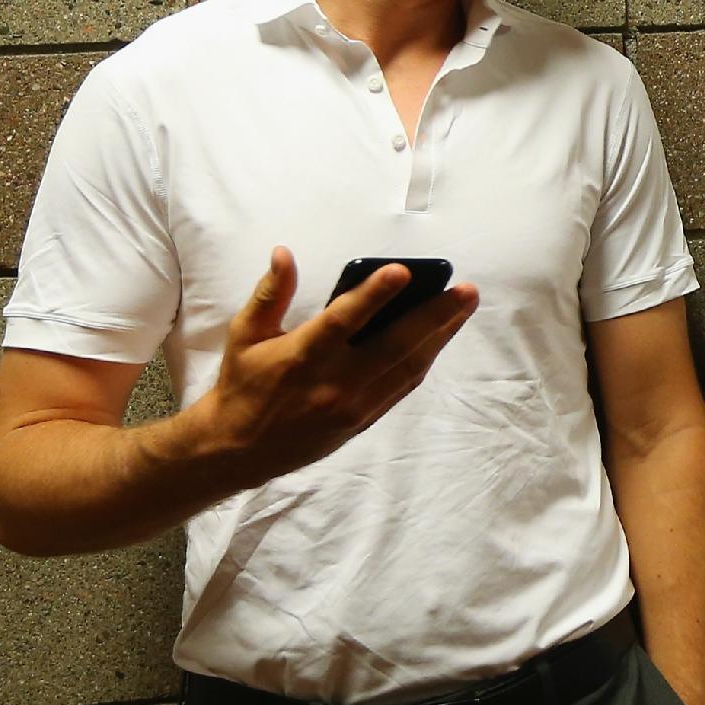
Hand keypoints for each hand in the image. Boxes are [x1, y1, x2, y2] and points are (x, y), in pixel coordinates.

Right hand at [191, 248, 478, 488]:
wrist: (237, 451)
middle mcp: (333, 384)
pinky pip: (402, 386)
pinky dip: (425, 360)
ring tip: (463, 306)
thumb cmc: (242, 383)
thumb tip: (284, 253)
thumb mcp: (245, 335)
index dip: (373, 295)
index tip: (402, 271)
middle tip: (466, 290)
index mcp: (301, 357)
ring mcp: (353, 406)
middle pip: (394, 346)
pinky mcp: (363, 420)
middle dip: (435, 316)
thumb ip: (269, 293)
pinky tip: (441, 337)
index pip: (343, 321)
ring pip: (407, 367)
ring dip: (440, 336)